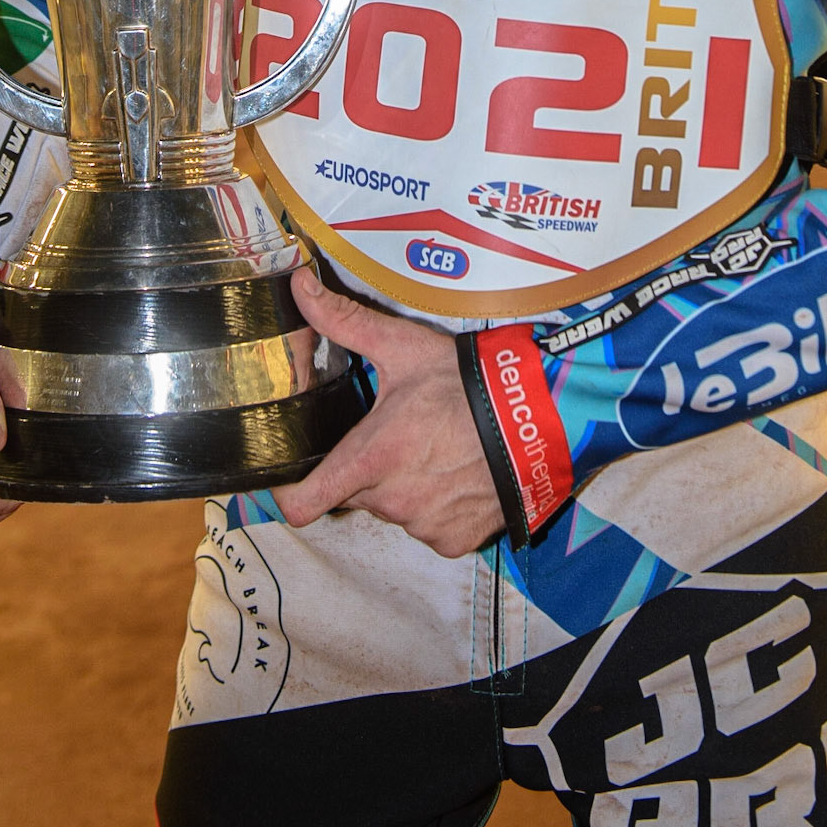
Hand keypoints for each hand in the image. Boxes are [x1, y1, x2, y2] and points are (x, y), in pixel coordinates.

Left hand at [274, 270, 503, 557]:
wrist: (539, 419)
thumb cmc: (469, 385)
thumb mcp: (404, 347)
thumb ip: (345, 321)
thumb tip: (300, 286)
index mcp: (371, 458)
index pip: (302, 503)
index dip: (288, 491)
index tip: (290, 476)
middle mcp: (393, 500)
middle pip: (356, 493)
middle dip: (366, 467)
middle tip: (395, 433)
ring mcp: (424, 525)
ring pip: (394, 508)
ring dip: (403, 485)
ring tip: (435, 448)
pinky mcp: (454, 540)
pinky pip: (430, 527)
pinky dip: (437, 505)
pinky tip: (457, 472)